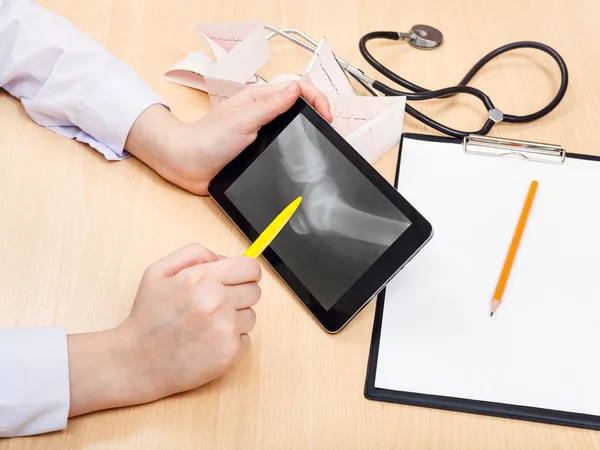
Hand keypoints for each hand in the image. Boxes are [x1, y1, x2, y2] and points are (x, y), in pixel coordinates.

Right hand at [67, 244, 260, 416]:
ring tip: (207, 326)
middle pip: (255, 291)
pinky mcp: (230, 352)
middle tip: (216, 306)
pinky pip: (246, 339)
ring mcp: (225, 328)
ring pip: (251, 316)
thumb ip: (193, 254)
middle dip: (239, 295)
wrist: (136, 362)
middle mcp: (216, 301)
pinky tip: (208, 343)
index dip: (246, 273)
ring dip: (235, 320)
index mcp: (200, 278)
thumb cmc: (148, 317)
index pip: (250, 268)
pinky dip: (231, 341)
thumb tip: (224, 258)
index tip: (240, 280)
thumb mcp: (158, 272)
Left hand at [126, 81, 331, 194]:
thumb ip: (270, 105)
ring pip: (292, 125)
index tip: (325, 116)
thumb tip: (297, 89)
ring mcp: (261, 131)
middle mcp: (262, 113)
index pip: (297, 88)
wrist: (187, 164)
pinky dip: (295, 146)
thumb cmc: (208, 139)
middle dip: (317, 111)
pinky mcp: (258, 150)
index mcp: (259, 99)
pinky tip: (301, 153)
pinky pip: (282, 144)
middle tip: (328, 126)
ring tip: (320, 138)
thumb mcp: (243, 119)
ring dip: (307, 128)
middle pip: (298, 105)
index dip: (316, 98)